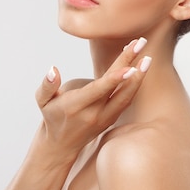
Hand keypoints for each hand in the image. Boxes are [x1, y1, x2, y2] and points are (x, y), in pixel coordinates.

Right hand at [34, 38, 151, 157]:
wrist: (61, 145)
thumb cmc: (51, 116)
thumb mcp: (42, 101)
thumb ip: (47, 85)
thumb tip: (53, 70)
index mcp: (76, 106)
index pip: (98, 90)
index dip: (114, 79)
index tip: (129, 66)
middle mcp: (93, 114)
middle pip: (116, 89)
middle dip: (131, 66)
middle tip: (141, 44)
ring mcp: (105, 118)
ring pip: (126, 97)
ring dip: (139, 77)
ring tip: (147, 58)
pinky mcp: (111, 118)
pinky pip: (126, 101)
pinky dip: (134, 85)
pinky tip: (140, 69)